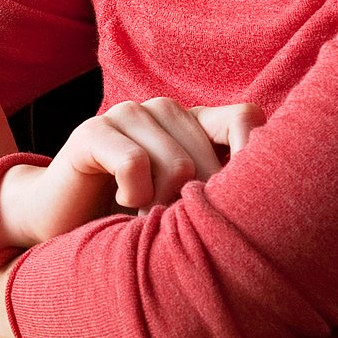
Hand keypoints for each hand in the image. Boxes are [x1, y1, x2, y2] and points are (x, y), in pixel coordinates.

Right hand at [0, 99, 262, 248]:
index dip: (254, 159)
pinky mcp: (92, 131)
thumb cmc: (135, 220)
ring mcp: (127, 115)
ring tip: (144, 219)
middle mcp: (164, 110)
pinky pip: (134, 162)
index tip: (245, 210)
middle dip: (193, 206)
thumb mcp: (187, 209)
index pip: (246, 119)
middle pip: (209, 156)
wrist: (61, 224)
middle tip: (170, 227)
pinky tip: (122, 203)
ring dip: (161, 207)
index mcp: (195, 123)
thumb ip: (223, 193)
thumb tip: (276, 202)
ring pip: (175, 163)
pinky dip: (134, 195)